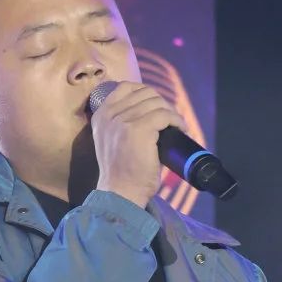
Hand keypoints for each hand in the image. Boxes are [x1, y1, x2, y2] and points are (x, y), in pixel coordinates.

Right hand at [90, 81, 187, 208]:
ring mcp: (123, 120)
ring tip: (176, 125)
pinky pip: (164, 115)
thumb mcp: (112, 141)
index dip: (146, 93)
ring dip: (171, 112)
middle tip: (170, 120)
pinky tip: (180, 129)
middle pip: (144, 93)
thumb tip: (150, 112)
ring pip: (156, 103)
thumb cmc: (121, 174)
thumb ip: (121, 124)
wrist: (120, 194)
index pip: (125, 87)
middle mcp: (109, 114)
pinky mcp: (139, 129)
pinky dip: (176, 120)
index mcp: (100, 115)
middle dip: (161, 103)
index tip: (157, 107)